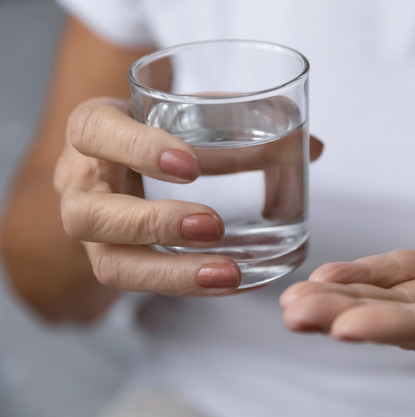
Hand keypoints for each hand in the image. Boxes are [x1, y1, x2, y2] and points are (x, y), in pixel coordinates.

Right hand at [54, 97, 322, 295]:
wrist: (126, 160)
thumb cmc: (162, 130)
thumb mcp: (193, 114)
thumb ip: (246, 123)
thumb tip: (314, 146)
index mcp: (93, 131)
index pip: (94, 132)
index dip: (137, 149)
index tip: (190, 163)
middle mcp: (81, 184)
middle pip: (90, 214)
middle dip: (153, 224)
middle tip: (213, 225)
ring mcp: (93, 232)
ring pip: (110, 265)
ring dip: (171, 272)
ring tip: (228, 273)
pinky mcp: (115, 261)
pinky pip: (141, 286)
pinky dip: (188, 286)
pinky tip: (232, 284)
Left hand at [281, 152, 414, 359]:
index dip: (400, 329)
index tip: (346, 328)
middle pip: (411, 321)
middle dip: (352, 317)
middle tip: (296, 317)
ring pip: (397, 297)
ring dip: (344, 299)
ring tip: (292, 303)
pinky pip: (400, 269)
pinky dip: (364, 273)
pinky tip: (323, 277)